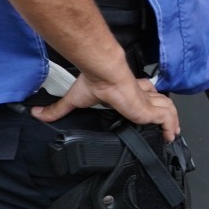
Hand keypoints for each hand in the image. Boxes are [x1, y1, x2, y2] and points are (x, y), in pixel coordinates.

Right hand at [33, 72, 179, 140]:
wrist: (103, 73)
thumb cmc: (93, 81)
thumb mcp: (73, 99)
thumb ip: (57, 109)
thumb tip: (37, 113)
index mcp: (126, 89)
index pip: (143, 93)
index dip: (148, 100)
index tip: (149, 112)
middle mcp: (139, 93)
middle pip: (158, 101)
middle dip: (165, 114)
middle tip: (167, 128)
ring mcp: (145, 100)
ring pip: (166, 109)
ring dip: (171, 121)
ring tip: (172, 134)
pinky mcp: (147, 108)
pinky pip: (165, 117)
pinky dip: (169, 125)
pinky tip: (170, 135)